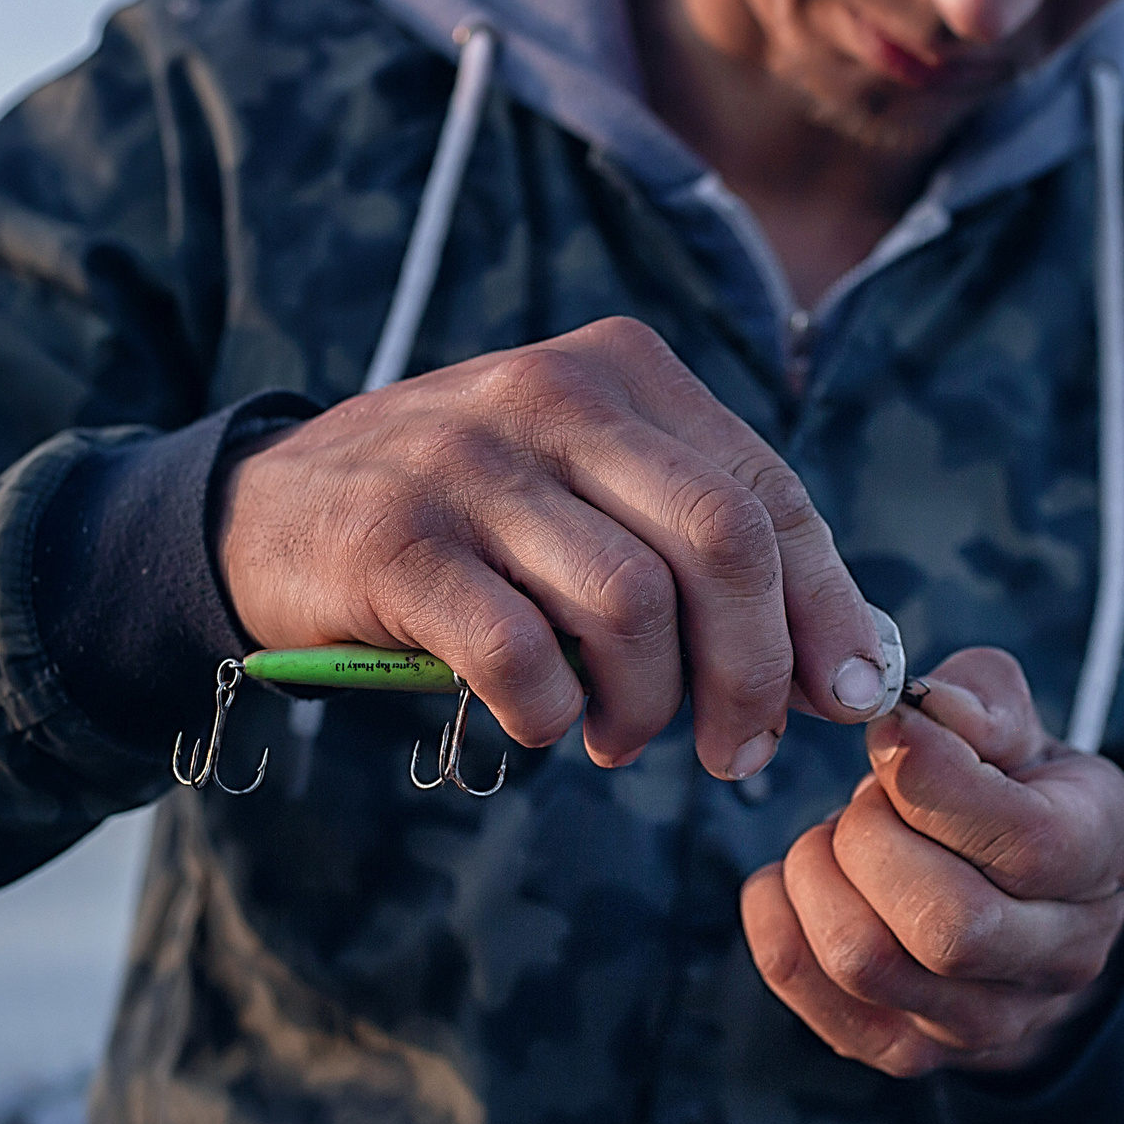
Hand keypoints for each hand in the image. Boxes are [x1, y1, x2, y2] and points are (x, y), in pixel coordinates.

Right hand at [213, 316, 893, 778]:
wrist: (266, 511)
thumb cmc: (470, 522)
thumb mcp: (594, 496)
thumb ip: (713, 554)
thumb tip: (857, 667)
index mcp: (623, 370)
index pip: (769, 495)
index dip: (823, 613)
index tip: (842, 702)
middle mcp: (551, 393)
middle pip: (720, 544)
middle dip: (753, 673)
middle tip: (737, 753)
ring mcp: (468, 460)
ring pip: (631, 604)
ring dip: (645, 706)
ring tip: (617, 737)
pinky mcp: (395, 539)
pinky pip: (519, 652)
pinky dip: (550, 713)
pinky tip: (541, 722)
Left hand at [740, 648, 1123, 1076]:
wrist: (1021, 909)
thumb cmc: (1012, 793)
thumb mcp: (1017, 730)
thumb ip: (980, 703)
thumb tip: (924, 714)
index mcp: (1102, 858)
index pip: (1026, 844)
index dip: (935, 782)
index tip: (890, 734)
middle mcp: (1059, 957)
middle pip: (946, 923)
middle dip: (873, 837)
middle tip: (867, 797)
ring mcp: (981, 1020)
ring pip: (866, 960)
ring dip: (820, 875)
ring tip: (836, 839)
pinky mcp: (903, 1047)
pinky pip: (804, 985)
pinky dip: (775, 916)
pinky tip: (799, 878)